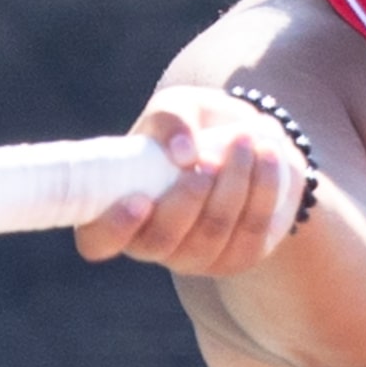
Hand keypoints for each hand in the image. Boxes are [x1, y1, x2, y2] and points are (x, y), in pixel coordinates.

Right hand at [74, 84, 309, 277]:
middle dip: (189, 197)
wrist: (243, 142)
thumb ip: (171, 119)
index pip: (97, 241)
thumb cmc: (191, 127)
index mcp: (117, 210)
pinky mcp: (236, 258)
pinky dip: (263, 190)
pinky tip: (268, 155)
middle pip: (163, 239)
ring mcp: (193, 258)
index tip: (139, 200)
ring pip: (211, 234)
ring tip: (246, 140)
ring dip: (233, 185)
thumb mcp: (176, 108)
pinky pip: (251, 232)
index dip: (113, 229)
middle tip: (210, 158)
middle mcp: (150, 244)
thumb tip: (184, 153)